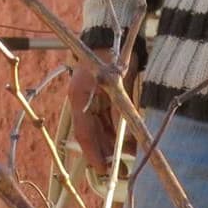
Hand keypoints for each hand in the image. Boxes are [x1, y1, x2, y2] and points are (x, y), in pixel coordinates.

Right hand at [67, 50, 137, 172]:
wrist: (111, 34)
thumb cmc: (110, 56)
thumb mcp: (115, 86)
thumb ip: (119, 111)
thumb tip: (127, 138)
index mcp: (79, 99)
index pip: (84, 134)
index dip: (93, 154)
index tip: (103, 171)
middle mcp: (83, 102)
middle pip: (93, 135)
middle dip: (105, 154)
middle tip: (118, 173)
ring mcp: (92, 100)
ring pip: (101, 130)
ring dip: (112, 145)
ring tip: (127, 161)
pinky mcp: (103, 98)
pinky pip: (108, 120)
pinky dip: (117, 132)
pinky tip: (129, 144)